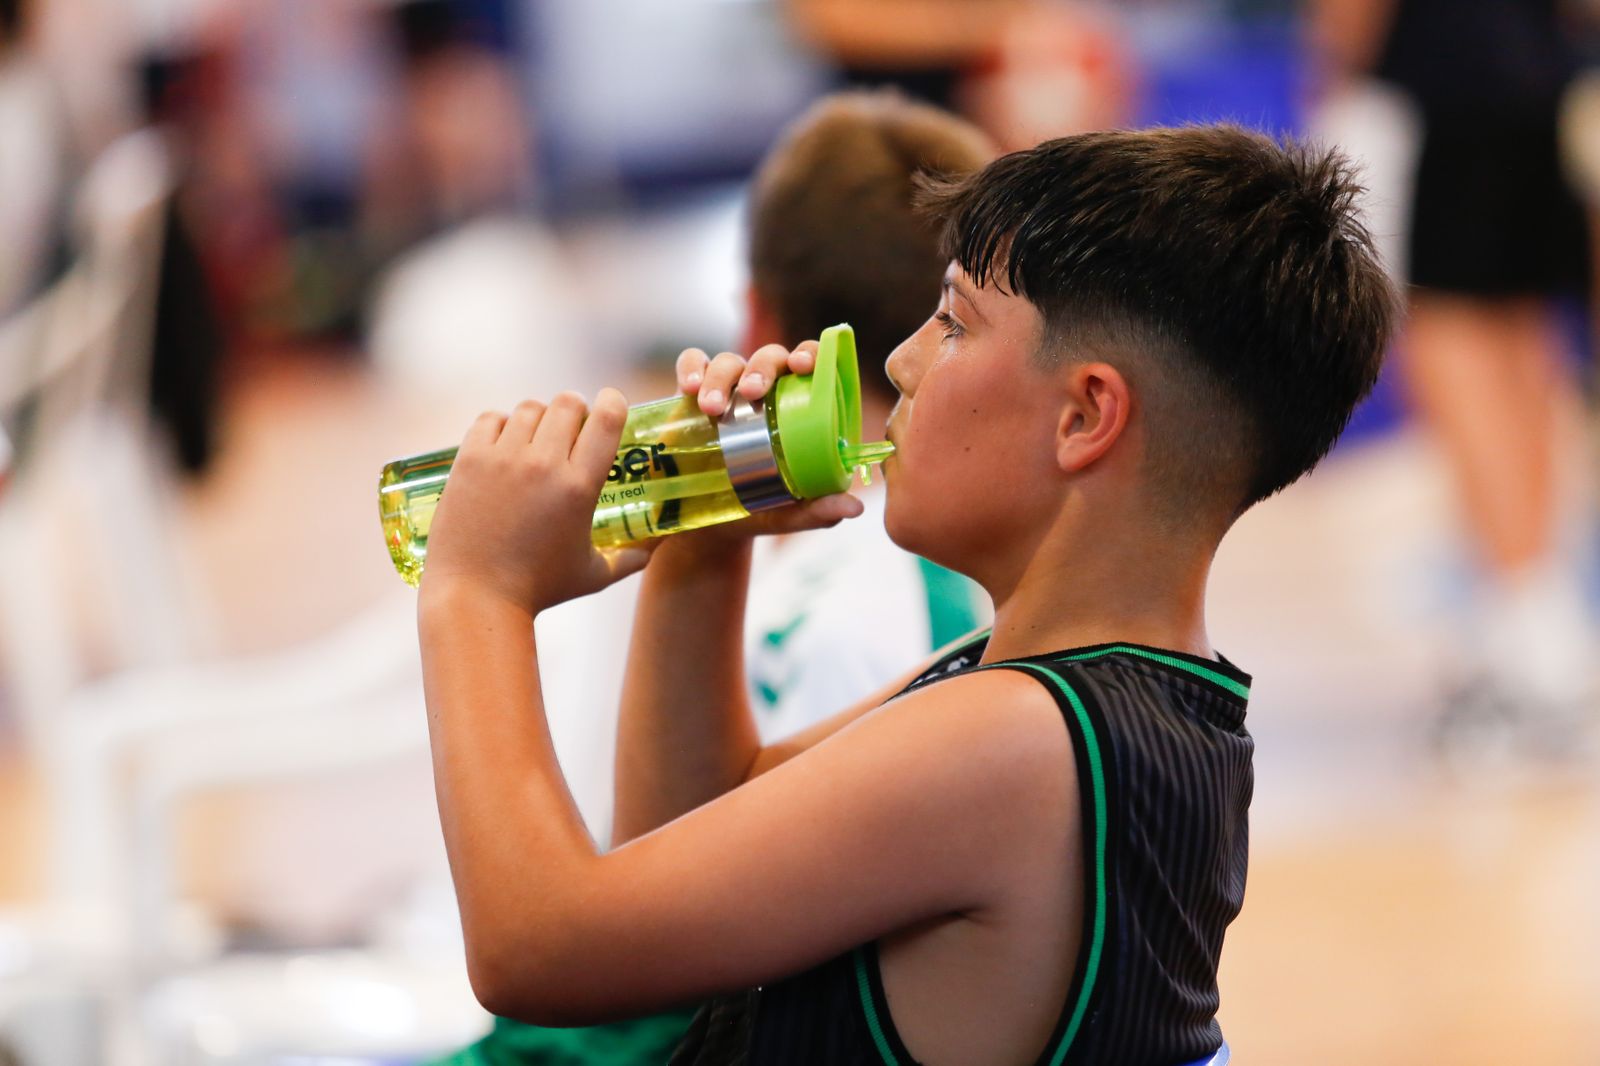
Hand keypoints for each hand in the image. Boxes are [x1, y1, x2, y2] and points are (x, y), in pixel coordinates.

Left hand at [420, 388, 653, 613]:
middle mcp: (543, 465)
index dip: (612, 402)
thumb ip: (628, 559)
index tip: (611, 403)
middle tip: (570, 428)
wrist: (475, 597)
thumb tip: (654, 550)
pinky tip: (504, 444)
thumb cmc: (538, 590)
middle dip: (574, 410)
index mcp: (579, 487)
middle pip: (567, 403)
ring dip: (538, 418)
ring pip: (529, 408)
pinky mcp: (469, 461)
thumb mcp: (593, 575)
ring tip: (535, 439)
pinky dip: (501, 425)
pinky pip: (490, 419)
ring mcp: (503, 459)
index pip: (606, 419)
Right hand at [668, 341, 863, 550]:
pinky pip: (692, 364)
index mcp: (797, 405)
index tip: (803, 367)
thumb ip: (819, 510)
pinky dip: (691, 368)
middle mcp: (765, 389)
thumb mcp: (787, 513)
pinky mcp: (692, 393)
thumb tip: (855, 507)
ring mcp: (728, 388)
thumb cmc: (758, 508)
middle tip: (752, 393)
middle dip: (761, 368)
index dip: (810, 354)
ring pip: (727, 362)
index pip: (809, 362)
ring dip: (720, 377)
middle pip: (768, 357)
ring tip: (711, 408)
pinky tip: (689, 388)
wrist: (707, 523)